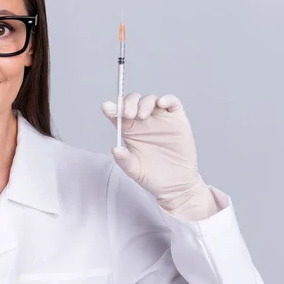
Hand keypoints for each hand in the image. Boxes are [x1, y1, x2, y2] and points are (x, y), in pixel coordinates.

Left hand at [101, 93, 215, 215]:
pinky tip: (161, 103)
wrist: (175, 183)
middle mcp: (142, 120)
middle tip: (128, 115)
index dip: (112, 108)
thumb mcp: (134, 170)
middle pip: (132, 101)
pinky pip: (172, 103)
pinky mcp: (176, 118)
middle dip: (128, 103)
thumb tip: (115, 149)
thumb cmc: (152, 175)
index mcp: (128, 129)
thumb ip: (124, 160)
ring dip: (144, 102)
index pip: (117, 113)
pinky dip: (167, 99)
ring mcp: (160, 118)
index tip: (107, 109)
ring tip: (142, 115)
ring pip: (150, 99)